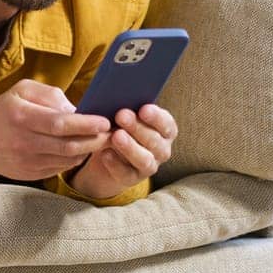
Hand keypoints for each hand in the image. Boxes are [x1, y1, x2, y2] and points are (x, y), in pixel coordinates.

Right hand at [0, 79, 114, 181]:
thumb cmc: (2, 112)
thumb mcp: (20, 91)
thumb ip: (49, 95)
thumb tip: (76, 109)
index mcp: (22, 117)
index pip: (60, 123)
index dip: (86, 124)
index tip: (104, 121)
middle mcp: (25, 141)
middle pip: (69, 145)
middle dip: (95, 140)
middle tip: (111, 133)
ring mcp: (29, 161)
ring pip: (68, 159)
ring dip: (88, 150)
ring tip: (102, 140)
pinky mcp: (32, 174)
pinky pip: (61, 167)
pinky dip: (75, 159)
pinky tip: (81, 149)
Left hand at [64, 104, 178, 201]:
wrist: (109, 154)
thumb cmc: (120, 126)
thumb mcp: (124, 115)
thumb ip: (127, 107)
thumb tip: (117, 94)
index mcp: (164, 130)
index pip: (167, 124)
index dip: (156, 117)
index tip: (144, 108)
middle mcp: (161, 149)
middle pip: (154, 140)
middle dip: (138, 128)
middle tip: (122, 115)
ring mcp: (149, 165)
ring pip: (144, 159)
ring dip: (130, 147)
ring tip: (115, 136)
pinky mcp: (133, 178)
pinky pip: (126, 174)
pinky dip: (115, 165)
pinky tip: (105, 154)